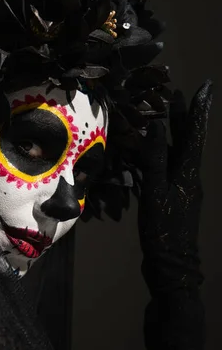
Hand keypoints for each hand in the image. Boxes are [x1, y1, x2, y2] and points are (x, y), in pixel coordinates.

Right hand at [137, 80, 212, 295]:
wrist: (171, 263)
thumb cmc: (164, 229)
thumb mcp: (156, 192)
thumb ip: (154, 159)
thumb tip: (154, 127)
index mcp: (188, 171)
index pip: (195, 132)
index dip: (199, 108)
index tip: (205, 86)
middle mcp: (188, 175)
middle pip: (186, 140)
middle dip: (182, 116)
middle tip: (175, 93)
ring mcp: (181, 187)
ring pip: (175, 152)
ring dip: (169, 134)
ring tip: (160, 115)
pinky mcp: (171, 197)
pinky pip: (165, 168)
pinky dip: (157, 155)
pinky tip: (145, 152)